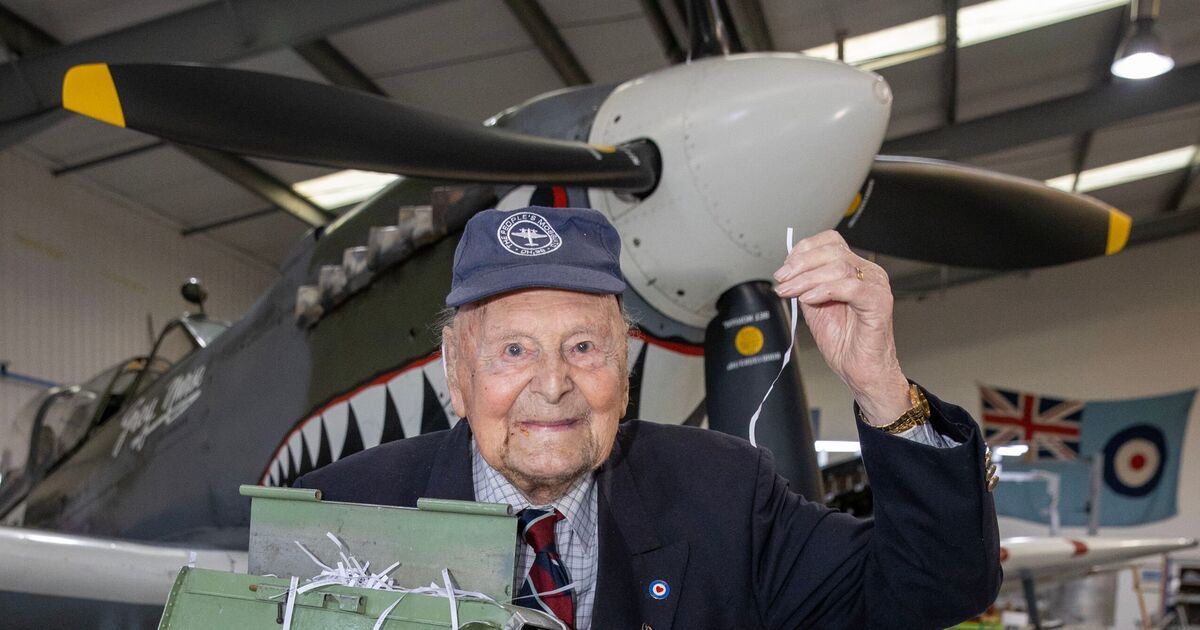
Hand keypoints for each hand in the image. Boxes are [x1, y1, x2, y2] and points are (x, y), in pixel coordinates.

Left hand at [773, 230, 909, 425]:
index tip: (785, 268)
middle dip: (800, 264)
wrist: (860, 370)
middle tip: (782, 279)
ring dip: (807, 279)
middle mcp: (868, 273)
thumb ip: (805, 285)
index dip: (804, 250)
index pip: (830, 242)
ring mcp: (875, 286)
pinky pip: (852, 287)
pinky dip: (825, 290)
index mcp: (854, 269)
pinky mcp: (879, 303)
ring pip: (838, 267)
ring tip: (790, 292)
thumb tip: (786, 270)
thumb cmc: (844, 342)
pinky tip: (810, 299)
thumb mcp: (814, 306)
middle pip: (832, 251)